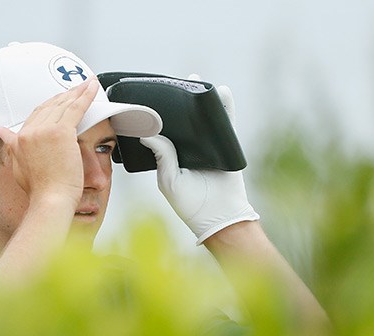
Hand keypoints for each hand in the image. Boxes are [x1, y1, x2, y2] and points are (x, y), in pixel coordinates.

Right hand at [0, 78, 98, 206]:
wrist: (50, 200)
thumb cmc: (40, 191)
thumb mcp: (18, 166)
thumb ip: (12, 146)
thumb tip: (1, 131)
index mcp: (20, 138)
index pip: (36, 114)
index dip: (50, 105)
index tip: (61, 100)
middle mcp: (30, 131)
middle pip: (50, 106)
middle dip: (64, 95)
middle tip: (76, 87)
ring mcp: (45, 130)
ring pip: (63, 104)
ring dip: (77, 91)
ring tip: (88, 84)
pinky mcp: (62, 132)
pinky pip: (76, 107)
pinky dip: (86, 95)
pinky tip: (93, 86)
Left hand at [140, 75, 258, 244]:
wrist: (220, 216)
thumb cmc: (191, 203)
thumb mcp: (169, 179)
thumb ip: (161, 155)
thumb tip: (147, 133)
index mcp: (172, 155)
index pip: (163, 131)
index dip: (157, 116)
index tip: (148, 99)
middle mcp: (190, 148)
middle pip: (183, 120)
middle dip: (178, 102)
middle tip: (170, 83)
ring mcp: (208, 145)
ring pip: (204, 117)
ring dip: (200, 99)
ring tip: (191, 80)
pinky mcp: (226, 145)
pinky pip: (226, 122)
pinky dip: (225, 106)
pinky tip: (221, 90)